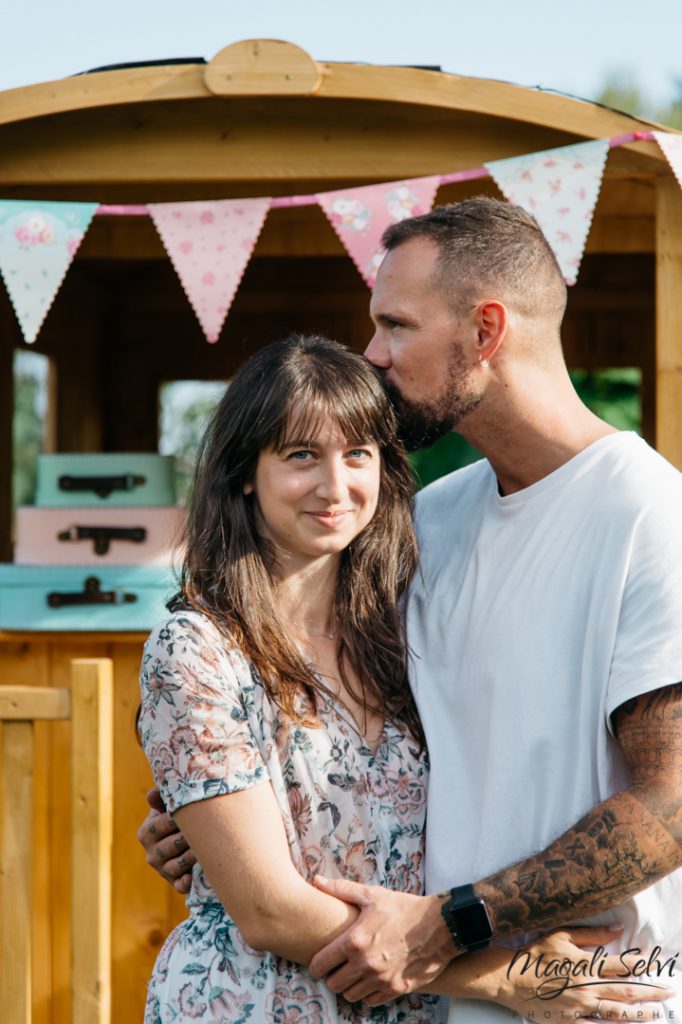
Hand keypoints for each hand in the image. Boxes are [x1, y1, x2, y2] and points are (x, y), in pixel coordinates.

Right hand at [136, 787, 195, 893]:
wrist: (190, 839)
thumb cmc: (179, 817)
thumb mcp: (169, 805)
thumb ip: (162, 797)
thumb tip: (151, 795)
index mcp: (146, 833)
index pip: (160, 825)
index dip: (177, 819)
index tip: (194, 812)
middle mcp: (151, 854)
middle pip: (168, 846)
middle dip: (186, 838)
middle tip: (204, 830)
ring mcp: (163, 870)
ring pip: (175, 866)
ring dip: (190, 857)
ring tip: (204, 848)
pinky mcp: (176, 882)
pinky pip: (179, 886)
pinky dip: (184, 883)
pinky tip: (191, 877)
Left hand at [308, 876, 455, 1004]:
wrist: (439, 925)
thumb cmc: (403, 908)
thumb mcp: (372, 895)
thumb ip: (341, 889)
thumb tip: (317, 881)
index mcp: (355, 941)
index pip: (321, 965)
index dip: (316, 965)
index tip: (319, 962)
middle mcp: (365, 964)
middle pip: (333, 984)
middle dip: (332, 976)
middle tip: (338, 967)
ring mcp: (382, 979)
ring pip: (351, 996)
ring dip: (349, 986)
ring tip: (354, 973)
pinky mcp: (396, 989)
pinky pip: (371, 1001)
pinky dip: (368, 993)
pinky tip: (371, 979)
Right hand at [493, 927, 675, 1020]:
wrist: (510, 979)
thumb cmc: (535, 955)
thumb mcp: (561, 936)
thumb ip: (591, 934)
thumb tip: (617, 929)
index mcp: (586, 964)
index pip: (621, 965)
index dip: (641, 964)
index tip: (656, 964)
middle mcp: (587, 987)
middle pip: (626, 990)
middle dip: (650, 992)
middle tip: (669, 993)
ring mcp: (580, 1007)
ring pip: (617, 1012)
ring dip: (640, 1013)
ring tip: (657, 1013)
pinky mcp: (571, 1023)